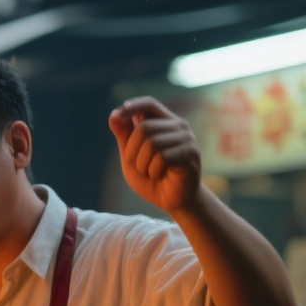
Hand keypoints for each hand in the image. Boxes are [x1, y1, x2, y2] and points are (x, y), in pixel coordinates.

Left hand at [108, 97, 201, 212]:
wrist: (171, 200)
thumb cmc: (151, 177)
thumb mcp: (131, 157)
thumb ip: (124, 136)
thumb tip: (114, 114)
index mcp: (163, 123)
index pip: (150, 104)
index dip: (134, 105)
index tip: (120, 112)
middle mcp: (178, 126)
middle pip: (144, 127)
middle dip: (132, 151)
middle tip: (138, 166)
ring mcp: (187, 138)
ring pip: (153, 143)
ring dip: (143, 164)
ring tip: (150, 172)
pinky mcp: (191, 153)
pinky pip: (163, 157)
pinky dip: (154, 170)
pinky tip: (159, 176)